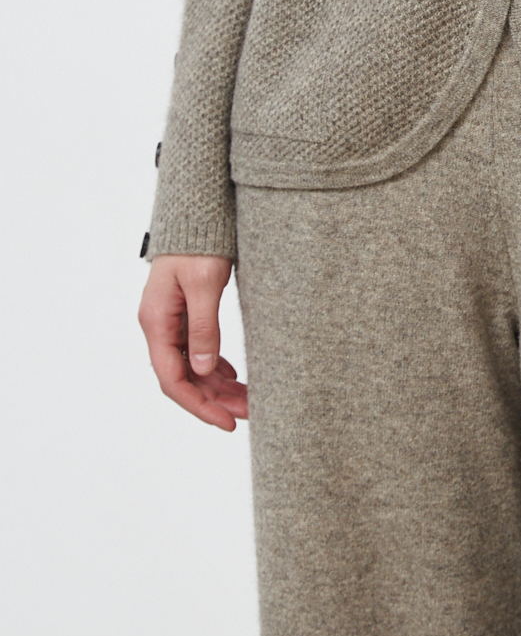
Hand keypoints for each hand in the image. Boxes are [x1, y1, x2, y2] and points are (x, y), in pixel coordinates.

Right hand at [138, 254, 247, 431]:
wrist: (196, 213)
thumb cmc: (198, 243)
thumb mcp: (204, 284)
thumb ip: (203, 326)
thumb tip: (204, 370)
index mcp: (157, 323)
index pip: (173, 380)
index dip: (199, 406)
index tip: (227, 422)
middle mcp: (159, 326)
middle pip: (184, 379)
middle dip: (214, 401)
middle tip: (248, 414)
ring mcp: (170, 321)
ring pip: (192, 367)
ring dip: (217, 387)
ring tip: (248, 400)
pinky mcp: (183, 314)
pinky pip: (196, 350)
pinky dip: (214, 367)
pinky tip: (233, 375)